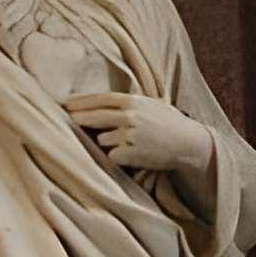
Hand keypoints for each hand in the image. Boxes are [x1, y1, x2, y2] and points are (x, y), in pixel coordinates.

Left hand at [66, 92, 214, 179]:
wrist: (189, 144)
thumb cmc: (172, 124)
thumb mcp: (152, 105)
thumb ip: (130, 103)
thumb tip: (105, 104)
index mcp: (133, 101)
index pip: (100, 99)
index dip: (81, 101)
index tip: (67, 103)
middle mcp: (129, 116)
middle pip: (94, 117)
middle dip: (78, 118)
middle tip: (66, 119)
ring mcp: (128, 135)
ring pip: (103, 139)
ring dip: (107, 142)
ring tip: (127, 144)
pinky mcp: (130, 153)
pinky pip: (112, 156)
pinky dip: (117, 157)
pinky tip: (131, 156)